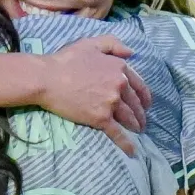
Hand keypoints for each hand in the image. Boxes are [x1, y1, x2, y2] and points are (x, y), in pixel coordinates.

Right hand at [36, 36, 151, 155]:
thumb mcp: (91, 43)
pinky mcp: (100, 118)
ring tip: (137, 131)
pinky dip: (126, 143)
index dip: (144, 96)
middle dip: (140, 113)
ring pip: (129, 118)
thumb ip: (113, 44)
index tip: (146, 103)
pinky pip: (117, 133)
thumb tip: (131, 53)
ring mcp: (111, 103)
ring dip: (136, 126)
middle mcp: (119, 85)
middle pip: (135, 103)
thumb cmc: (66, 60)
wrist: (48, 79)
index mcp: (119, 68)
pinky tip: (132, 151)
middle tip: (142, 121)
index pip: (138, 84)